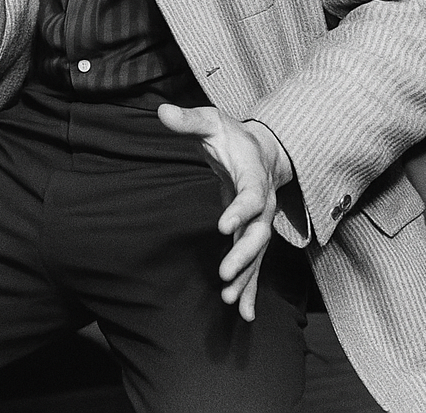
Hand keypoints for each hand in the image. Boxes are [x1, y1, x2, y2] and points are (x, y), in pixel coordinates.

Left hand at [158, 104, 292, 320]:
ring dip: (247, 279)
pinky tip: (246, 314)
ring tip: (233, 304)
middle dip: (243, 256)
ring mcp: (260, 221)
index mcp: (253, 175)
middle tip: (224, 276)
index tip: (223, 225)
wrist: (260, 149)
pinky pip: (255, 264)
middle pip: (259, 234)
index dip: (241, 210)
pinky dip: (252, 288)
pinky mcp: (252, 234)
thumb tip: (161, 111)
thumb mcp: (210, 120)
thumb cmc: (230, 134)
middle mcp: (264, 203)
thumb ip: (188, 120)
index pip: (252, 196)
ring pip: (257, 254)